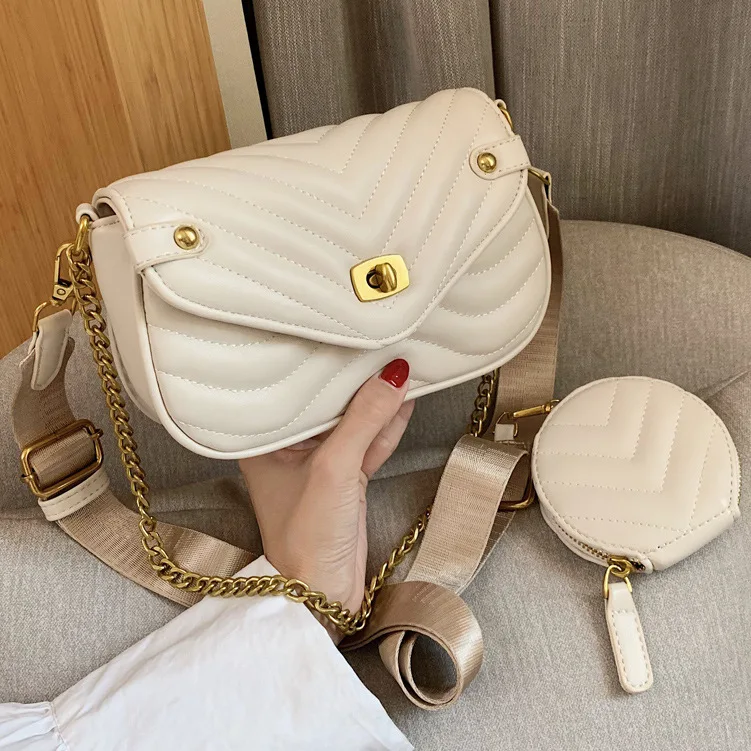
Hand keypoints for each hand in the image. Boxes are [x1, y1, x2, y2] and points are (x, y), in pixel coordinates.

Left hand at [239, 359, 412, 641]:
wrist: (323, 595)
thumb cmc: (308, 534)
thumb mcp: (335, 468)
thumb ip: (365, 420)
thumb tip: (395, 374)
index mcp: (266, 441)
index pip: (294, 390)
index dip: (321, 364)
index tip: (346, 336)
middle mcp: (290, 447)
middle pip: (327, 403)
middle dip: (356, 379)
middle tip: (380, 341)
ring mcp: (321, 463)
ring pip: (354, 422)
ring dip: (378, 400)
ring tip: (401, 362)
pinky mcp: (347, 478)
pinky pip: (369, 442)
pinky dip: (388, 424)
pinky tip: (404, 397)